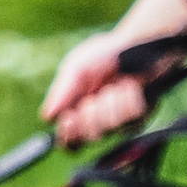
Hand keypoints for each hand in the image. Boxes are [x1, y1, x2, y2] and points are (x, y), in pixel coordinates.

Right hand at [41, 32, 151, 146]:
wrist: (135, 45)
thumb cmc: (104, 55)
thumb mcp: (77, 67)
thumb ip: (63, 91)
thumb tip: (47, 116)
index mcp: (76, 113)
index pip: (69, 141)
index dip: (67, 136)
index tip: (68, 119)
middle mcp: (97, 123)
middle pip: (88, 139)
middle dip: (88, 119)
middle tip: (90, 101)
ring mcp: (119, 123)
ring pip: (109, 128)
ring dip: (108, 104)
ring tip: (113, 86)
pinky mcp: (139, 119)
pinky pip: (129, 117)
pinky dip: (126, 98)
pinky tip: (128, 86)